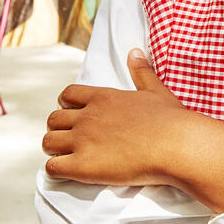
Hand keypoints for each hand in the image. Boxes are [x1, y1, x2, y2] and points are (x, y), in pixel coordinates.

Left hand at [42, 48, 189, 186]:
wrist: (175, 145)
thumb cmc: (169, 120)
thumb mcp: (155, 89)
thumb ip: (141, 71)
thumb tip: (134, 52)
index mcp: (103, 97)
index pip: (67, 95)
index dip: (66, 105)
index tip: (75, 114)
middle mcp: (88, 116)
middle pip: (53, 120)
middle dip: (59, 129)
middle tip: (72, 139)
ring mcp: (83, 141)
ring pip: (47, 143)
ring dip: (55, 149)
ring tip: (69, 156)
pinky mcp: (83, 166)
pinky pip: (52, 168)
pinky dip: (57, 170)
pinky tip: (72, 171)